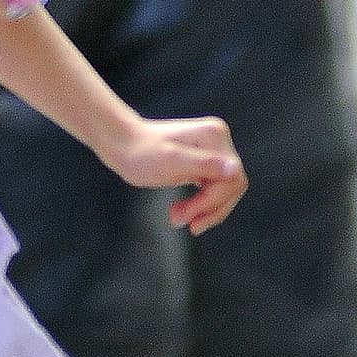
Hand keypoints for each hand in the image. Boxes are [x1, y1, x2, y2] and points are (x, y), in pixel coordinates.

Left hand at [103, 116, 247, 233]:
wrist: (121, 145)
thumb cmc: (140, 153)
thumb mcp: (171, 161)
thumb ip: (204, 165)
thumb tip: (235, 169)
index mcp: (214, 136)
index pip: (232, 179)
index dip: (212, 203)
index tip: (186, 216)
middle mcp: (218, 141)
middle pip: (231, 187)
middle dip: (207, 209)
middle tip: (179, 220)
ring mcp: (213, 152)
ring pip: (224, 192)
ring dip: (203, 210)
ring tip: (176, 217)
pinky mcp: (204, 163)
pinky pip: (213, 190)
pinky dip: (200, 206)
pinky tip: (181, 211)